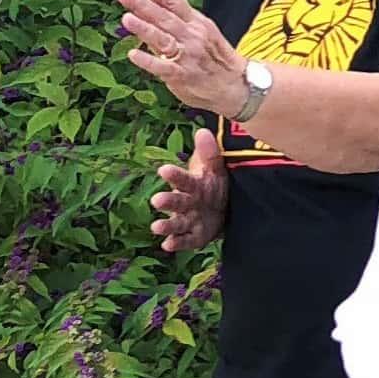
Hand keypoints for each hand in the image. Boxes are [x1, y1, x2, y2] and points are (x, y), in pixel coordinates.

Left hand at [119, 0, 250, 115]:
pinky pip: (164, 68)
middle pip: (165, 18)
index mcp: (195, 22)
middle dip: (144, 5)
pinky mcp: (184, 76)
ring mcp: (188, 56)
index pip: (173, 1)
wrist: (237, 87)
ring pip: (164, 40)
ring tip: (127, 19)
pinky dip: (149, 61)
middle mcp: (192, 36)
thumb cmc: (214, 56)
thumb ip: (176, 9)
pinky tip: (133, 54)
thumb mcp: (201, 27)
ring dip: (145, 29)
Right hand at [149, 128, 225, 253]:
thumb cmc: (213, 185)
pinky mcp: (194, 236)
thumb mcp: (215, 169)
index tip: (163, 170)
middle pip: (176, 201)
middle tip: (156, 200)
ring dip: (166, 225)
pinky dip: (177, 243)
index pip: (182, 178)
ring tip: (155, 227)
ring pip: (176, 223)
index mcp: (191, 184)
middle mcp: (186, 202)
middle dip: (167, 201)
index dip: (174, 175)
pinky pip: (185, 240)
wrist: (223, 209)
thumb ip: (210, 154)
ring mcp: (189, 220)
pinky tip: (167, 245)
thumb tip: (203, 131)